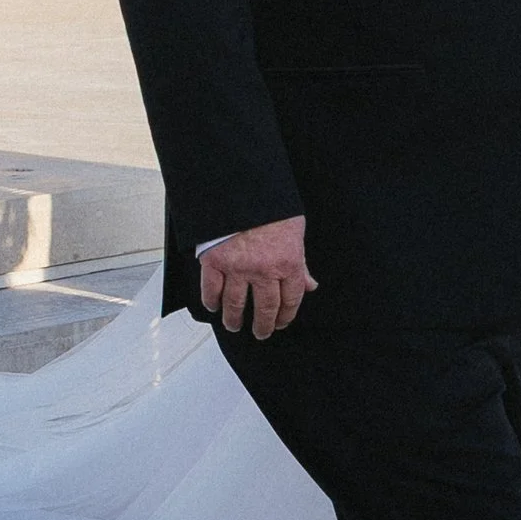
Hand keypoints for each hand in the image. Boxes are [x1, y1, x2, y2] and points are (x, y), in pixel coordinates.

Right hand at [198, 215, 315, 338]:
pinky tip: (214, 307)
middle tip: (261, 332)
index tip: (281, 323)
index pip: (291, 300)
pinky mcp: (214, 262)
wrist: (241, 187)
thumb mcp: (295, 231)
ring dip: (235, 319)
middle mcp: (264, 270)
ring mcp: (238, 268)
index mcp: (288, 263)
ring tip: (235, 325)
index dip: (286, 316)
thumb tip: (309, 284)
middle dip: (263, 325)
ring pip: (236, 305)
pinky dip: (211, 302)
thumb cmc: (271, 205)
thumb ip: (300, 263)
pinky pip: (211, 290)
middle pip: (265, 309)